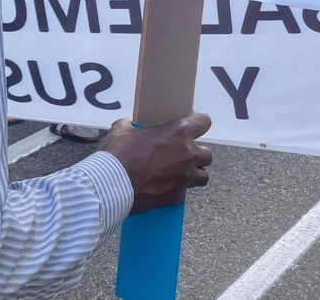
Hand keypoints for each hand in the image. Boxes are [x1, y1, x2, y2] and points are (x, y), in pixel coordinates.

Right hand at [98, 112, 212, 213]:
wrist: (112, 185)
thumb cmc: (118, 154)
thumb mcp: (121, 130)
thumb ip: (131, 125)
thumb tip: (129, 125)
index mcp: (178, 133)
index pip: (204, 121)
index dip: (197, 122)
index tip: (191, 125)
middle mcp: (187, 155)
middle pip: (207, 154)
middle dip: (196, 153)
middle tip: (181, 153)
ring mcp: (184, 178)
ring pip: (203, 176)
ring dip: (194, 173)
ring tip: (179, 172)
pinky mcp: (176, 197)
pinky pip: (184, 193)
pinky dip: (177, 190)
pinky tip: (164, 187)